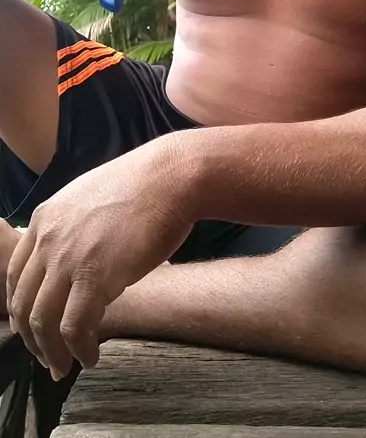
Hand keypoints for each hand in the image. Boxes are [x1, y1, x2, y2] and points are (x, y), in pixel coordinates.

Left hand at [6, 139, 193, 379]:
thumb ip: (72, 227)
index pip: (16, 275)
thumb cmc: (144, 186)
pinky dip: (79, 350)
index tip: (34, 328)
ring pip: (42, 321)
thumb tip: (75, 256)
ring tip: (65, 366)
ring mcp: (68, 259)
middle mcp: (48, 239)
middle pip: (22, 303)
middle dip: (32, 339)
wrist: (171, 177)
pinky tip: (91, 356)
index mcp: (44, 218)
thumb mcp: (90, 199)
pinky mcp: (95, 278)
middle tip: (47, 357)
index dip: (21, 309)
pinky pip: (74, 328)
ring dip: (51, 352)